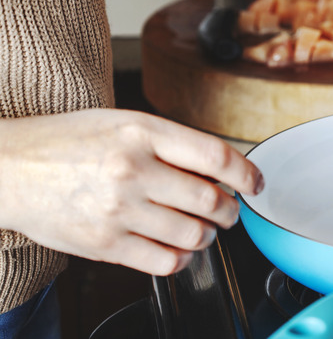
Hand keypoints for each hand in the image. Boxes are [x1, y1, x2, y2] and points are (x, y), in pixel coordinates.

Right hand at [0, 109, 263, 275]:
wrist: (8, 168)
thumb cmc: (66, 142)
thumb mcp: (122, 123)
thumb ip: (170, 144)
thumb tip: (220, 169)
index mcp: (141, 132)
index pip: (216, 157)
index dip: (247, 174)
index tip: (255, 183)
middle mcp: (133, 169)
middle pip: (211, 200)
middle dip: (230, 210)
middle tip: (228, 210)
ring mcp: (118, 209)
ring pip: (194, 235)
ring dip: (208, 236)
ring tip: (202, 230)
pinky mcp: (105, 244)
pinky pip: (165, 262)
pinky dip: (182, 259)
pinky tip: (177, 248)